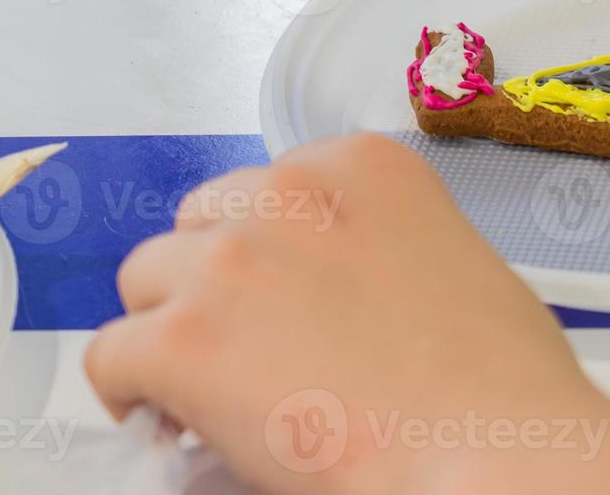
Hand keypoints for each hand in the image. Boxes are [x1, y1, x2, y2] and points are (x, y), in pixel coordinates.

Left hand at [85, 135, 609, 494]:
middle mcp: (289, 194)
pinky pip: (109, 356)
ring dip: (174, 330)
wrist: (491, 446)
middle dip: (214, 281)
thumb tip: (329, 286)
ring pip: (145, 282)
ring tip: (216, 390)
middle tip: (250, 347)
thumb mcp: (450, 257)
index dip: (265, 250)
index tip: (277, 298)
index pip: (266, 185)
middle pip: (199, 224)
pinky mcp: (183, 341)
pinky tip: (179, 422)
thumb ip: (376, 240)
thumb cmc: (499, 377)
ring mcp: (230, 262)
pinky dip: (135, 392)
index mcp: (362, 165)